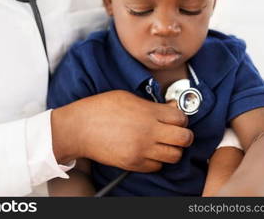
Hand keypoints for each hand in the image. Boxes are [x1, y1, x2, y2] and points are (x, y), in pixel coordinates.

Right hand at [51, 90, 193, 171]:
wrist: (79, 128)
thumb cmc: (99, 109)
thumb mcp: (127, 97)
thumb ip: (150, 104)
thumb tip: (169, 109)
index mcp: (148, 112)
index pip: (181, 118)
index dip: (181, 118)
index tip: (176, 118)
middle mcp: (148, 131)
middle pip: (184, 138)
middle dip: (184, 135)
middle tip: (177, 132)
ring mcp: (141, 149)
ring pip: (174, 155)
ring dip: (172, 149)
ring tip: (163, 143)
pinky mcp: (133, 163)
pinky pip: (157, 166)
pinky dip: (157, 160)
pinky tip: (148, 151)